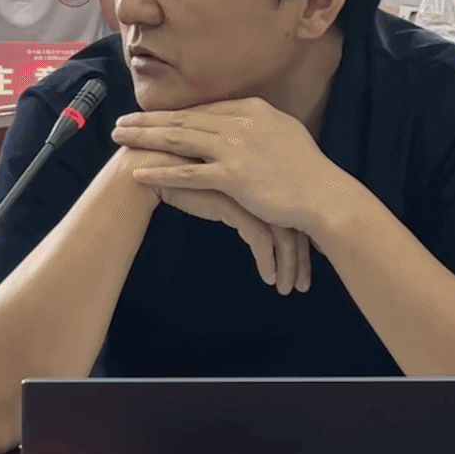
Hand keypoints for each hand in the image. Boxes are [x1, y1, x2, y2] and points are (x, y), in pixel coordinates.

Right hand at [109, 145, 309, 292]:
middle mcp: (263, 175)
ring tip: (287, 288)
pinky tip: (268, 278)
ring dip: (289, 265)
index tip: (307, 259)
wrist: (146, 169)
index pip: (294, 204)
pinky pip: (262, 239)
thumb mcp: (218, 179)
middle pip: (295, 220)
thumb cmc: (180, 174)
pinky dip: (269, 262)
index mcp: (263, 165)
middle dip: (302, 256)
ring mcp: (251, 190)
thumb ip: (241, 190)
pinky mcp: (235, 205)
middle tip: (303, 283)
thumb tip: (262, 215)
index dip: (303, 234)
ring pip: (284, 233)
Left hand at [112, 99, 345, 233]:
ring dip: (146, 139)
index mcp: (253, 109)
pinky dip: (161, 173)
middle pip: (184, 119)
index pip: (204, 109)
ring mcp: (236, 147)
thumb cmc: (308, 170)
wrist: (324, 195)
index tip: (151, 117)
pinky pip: (188, 173)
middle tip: (121, 122)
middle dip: (149, 121)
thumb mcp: (285, 134)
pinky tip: (140, 174)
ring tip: (120, 140)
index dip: (174, 114)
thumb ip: (259, 125)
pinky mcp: (233, 175)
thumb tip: (243, 120)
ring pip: (180, 140)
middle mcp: (241, 122)